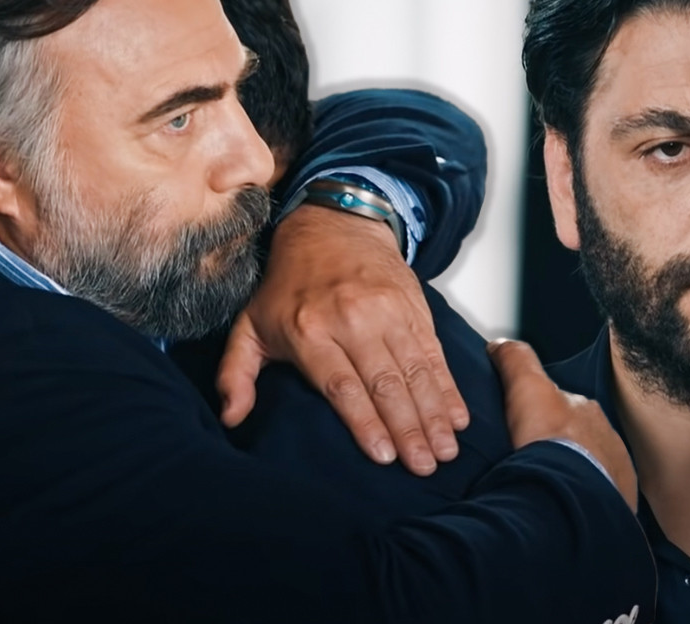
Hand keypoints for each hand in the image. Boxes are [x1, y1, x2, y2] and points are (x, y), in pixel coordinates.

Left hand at [218, 205, 468, 475]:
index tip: (384, 456)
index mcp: (309, 330)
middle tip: (425, 466)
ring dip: (435, 413)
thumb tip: (231, 417)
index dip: (366, 422)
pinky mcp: (413, 306)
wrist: (333, 224)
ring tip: (446, 450)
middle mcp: (352, 319)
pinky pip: (434, 352)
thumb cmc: (289, 285)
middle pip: (385, 383)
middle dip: (409, 429)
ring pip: (415, 370)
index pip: (342, 385)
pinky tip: (458, 416)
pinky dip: (449, 386)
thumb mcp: (250, 325)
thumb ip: (235, 373)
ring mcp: (387, 311)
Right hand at [489, 340, 637, 510]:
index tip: (524, 426)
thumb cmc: (550, 440)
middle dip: (557, 447)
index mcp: (588, 411)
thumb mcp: (527, 387)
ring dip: (568, 475)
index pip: (563, 406)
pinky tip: (559, 505)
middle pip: (577, 439)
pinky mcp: (615, 503)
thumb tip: (501, 344)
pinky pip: (596, 498)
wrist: (568, 496)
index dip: (541, 414)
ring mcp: (615, 473)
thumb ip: (516, 359)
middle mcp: (608, 439)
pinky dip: (579, 498)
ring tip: (541, 486)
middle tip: (529, 460)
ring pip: (587, 469)